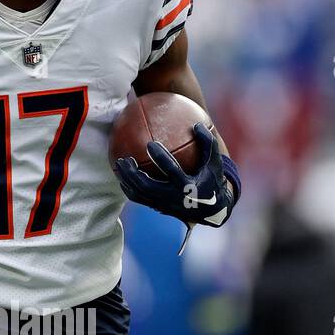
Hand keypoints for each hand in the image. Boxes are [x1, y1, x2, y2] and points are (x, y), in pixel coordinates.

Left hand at [114, 123, 240, 227]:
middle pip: (148, 186)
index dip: (161, 158)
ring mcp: (164, 205)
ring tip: (119, 164)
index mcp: (188, 186)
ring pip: (140, 194)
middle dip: (134, 174)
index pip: (172, 171)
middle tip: (124, 158)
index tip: (150, 143)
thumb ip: (207, 143)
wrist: (211, 210)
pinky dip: (128, 187)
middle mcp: (173, 198)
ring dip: (127, 180)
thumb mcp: (214, 162)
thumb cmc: (212, 180)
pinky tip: (122, 175)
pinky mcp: (158, 208)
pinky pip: (139, 198)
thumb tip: (197, 123)